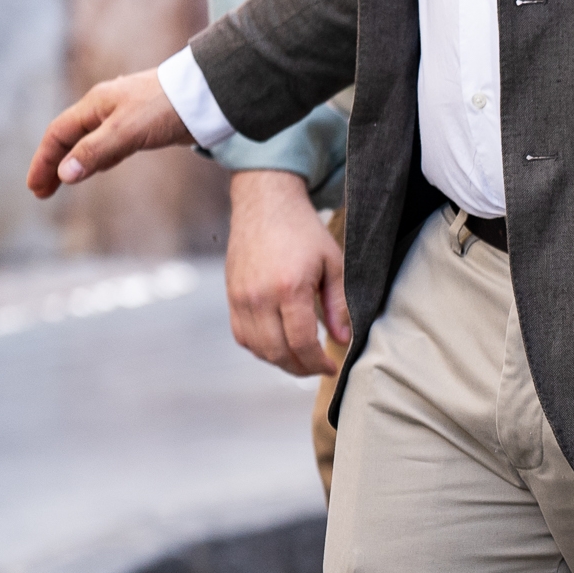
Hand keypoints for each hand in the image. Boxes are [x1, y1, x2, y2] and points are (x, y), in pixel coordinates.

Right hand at [27, 69, 192, 197]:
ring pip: (90, 142)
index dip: (43, 162)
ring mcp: (124, 117)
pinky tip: (98, 168)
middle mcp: (104, 109)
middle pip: (69, 139)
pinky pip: (112, 145)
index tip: (35, 188)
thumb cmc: (166, 108)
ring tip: (62, 184)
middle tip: (42, 193)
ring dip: (75, 163)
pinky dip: (100, 158)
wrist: (207, 95)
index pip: (58, 135)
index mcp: (94, 105)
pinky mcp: (143, 127)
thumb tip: (65, 174)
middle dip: (53, 165)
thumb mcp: (126, 131)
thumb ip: (96, 151)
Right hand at [225, 170, 349, 375]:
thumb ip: (339, 304)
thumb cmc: (303, 231)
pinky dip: (260, 348)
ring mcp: (241, 297)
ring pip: (257, 348)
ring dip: (280, 361)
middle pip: (277, 352)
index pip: (301, 343)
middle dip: (301, 368)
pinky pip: (241, 335)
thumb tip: (343, 339)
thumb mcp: (333, 264)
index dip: (318, 363)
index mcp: (289, 288)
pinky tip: (279, 345)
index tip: (332, 367)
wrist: (265, 204)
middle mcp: (259, 296)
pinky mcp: (230, 295)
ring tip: (301, 360)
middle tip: (318, 368)